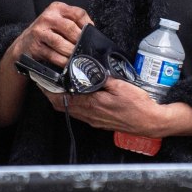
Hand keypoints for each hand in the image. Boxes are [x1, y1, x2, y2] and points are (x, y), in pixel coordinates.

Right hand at [9, 1, 92, 68]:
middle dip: (79, 40)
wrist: (24, 44)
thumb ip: (74, 23)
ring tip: (77, 56)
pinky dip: (62, 60)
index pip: (78, 13)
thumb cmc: (47, 32)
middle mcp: (48, 17)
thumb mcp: (59, 21)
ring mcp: (39, 31)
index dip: (87, 24)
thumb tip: (92, 32)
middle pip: (70, 28)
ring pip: (60, 42)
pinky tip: (67, 62)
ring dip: (71, 51)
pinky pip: (52, 55)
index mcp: (57, 8)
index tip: (91, 34)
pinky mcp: (35, 46)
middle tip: (85, 48)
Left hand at [43, 78, 166, 135]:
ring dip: (61, 99)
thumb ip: (103, 78)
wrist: (148, 122)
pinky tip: (77, 96)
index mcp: (92, 104)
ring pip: (69, 109)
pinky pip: (79, 113)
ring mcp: (93, 120)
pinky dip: (72, 104)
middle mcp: (89, 114)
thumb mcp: (120, 85)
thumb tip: (92, 70)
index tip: (42, 79)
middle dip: (51, 93)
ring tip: (58, 87)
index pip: (62, 98)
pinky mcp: (99, 122)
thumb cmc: (137, 105)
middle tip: (46, 81)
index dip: (49, 89)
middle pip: (61, 105)